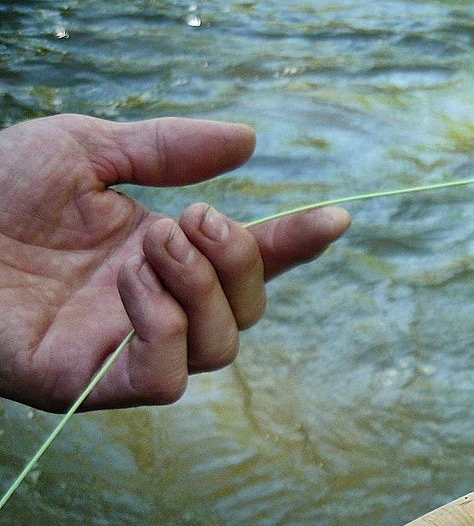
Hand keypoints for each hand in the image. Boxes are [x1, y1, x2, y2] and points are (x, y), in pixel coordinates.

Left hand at [0, 113, 350, 411]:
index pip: (248, 261)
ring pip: (217, 350)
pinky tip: (132, 286)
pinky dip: (166, 332)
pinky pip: (162, 381)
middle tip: (188, 220)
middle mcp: (154, 307)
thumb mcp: (87, 147)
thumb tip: (249, 142)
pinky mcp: (87, 384)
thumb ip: (168, 147)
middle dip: (238, 261)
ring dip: (201, 290)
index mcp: (160, 256)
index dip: (294, 245)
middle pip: (247, 312)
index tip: (335, 217)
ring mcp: (123, 347)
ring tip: (151, 245)